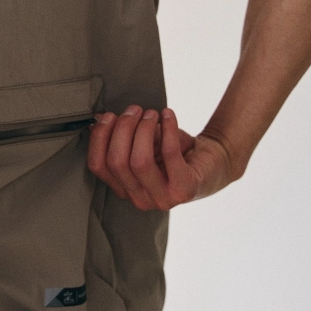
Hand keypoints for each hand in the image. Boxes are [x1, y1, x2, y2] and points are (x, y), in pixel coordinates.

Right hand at [87, 106, 234, 209]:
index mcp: (123, 189)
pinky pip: (169, 154)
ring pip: (139, 161)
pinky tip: (168, 114)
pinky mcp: (185, 189)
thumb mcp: (141, 145)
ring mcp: (162, 199)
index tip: (108, 115)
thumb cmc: (172, 152)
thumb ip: (120, 137)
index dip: (99, 137)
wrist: (212, 162)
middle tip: (135, 110)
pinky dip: (167, 129)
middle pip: (117, 162)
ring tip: (152, 113)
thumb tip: (97, 119)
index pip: (98, 166)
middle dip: (123, 129)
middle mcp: (139, 200)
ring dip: (143, 129)